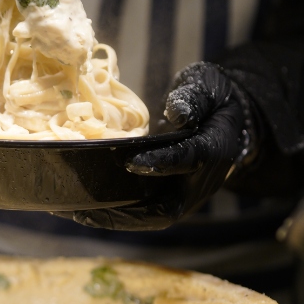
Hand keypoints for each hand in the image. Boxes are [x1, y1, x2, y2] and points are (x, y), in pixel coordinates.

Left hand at [64, 64, 255, 230]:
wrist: (229, 119)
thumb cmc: (214, 97)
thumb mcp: (208, 86)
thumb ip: (193, 98)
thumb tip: (176, 112)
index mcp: (214, 149)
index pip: (188, 160)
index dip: (161, 164)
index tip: (130, 163)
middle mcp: (200, 182)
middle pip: (165, 209)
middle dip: (125, 212)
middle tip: (85, 207)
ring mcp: (185, 195)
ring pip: (149, 217)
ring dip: (112, 218)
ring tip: (74, 211)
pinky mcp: (171, 197)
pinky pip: (142, 212)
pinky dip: (114, 213)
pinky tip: (82, 208)